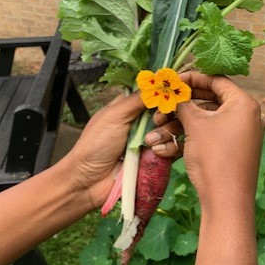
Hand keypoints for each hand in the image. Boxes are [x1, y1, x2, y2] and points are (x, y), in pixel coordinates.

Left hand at [64, 92, 183, 212]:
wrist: (90, 181)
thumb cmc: (96, 144)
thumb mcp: (114, 115)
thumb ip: (136, 99)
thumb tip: (158, 83)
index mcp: (130, 108)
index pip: (154, 94)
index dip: (165, 93)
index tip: (171, 94)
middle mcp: (143, 122)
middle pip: (169, 111)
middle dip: (167, 115)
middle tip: (157, 121)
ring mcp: (152, 141)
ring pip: (174, 129)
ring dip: (166, 133)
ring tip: (150, 143)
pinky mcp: (157, 159)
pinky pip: (174, 149)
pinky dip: (169, 149)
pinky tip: (156, 153)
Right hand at [174, 73, 263, 214]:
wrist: (226, 202)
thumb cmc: (214, 157)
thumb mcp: (195, 125)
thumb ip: (183, 103)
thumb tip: (172, 90)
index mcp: (243, 104)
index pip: (216, 80)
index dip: (191, 78)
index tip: (171, 80)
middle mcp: (245, 116)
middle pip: (207, 101)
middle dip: (180, 106)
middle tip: (160, 105)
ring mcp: (238, 135)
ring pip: (203, 122)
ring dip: (177, 126)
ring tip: (154, 131)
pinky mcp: (230, 151)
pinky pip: (207, 137)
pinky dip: (187, 140)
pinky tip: (162, 148)